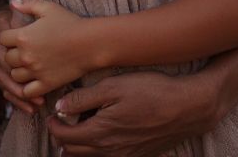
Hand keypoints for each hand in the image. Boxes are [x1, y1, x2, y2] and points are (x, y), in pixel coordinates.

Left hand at [0, 0, 87, 97]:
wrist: (90, 43)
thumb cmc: (69, 22)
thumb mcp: (48, 8)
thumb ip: (27, 4)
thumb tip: (12, 3)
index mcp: (23, 36)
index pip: (2, 39)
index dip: (8, 36)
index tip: (18, 36)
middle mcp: (26, 56)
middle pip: (6, 58)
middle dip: (12, 54)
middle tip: (23, 51)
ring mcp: (36, 72)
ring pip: (14, 76)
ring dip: (18, 70)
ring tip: (28, 65)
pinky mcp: (46, 84)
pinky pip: (27, 92)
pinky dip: (27, 88)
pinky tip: (34, 80)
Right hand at [0, 6, 42, 113]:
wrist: (8, 25)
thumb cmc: (19, 18)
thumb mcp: (20, 12)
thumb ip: (19, 8)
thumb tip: (15, 4)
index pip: (2, 56)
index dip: (16, 67)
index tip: (33, 74)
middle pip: (3, 74)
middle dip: (20, 87)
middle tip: (39, 96)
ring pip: (4, 85)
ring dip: (20, 97)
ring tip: (37, 104)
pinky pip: (5, 91)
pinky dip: (17, 102)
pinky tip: (30, 109)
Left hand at [48, 70, 217, 156]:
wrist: (186, 108)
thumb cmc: (149, 91)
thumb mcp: (112, 87)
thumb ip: (83, 99)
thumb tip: (60, 107)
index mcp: (100, 133)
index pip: (64, 138)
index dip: (53, 126)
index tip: (51, 115)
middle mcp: (111, 150)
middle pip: (75, 152)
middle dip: (62, 139)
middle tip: (59, 123)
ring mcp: (125, 156)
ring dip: (78, 148)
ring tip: (74, 131)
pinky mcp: (137, 155)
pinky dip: (97, 151)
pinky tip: (100, 136)